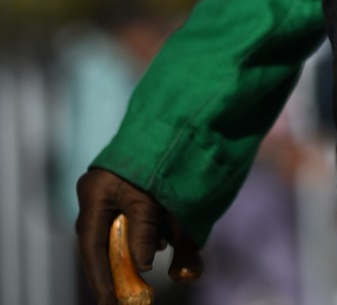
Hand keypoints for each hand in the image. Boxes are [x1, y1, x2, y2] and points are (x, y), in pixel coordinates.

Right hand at [76, 168, 202, 304]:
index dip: (100, 277)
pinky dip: (149, 232)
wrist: (170, 125)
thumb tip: (143, 267)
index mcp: (95, 196)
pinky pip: (134, 221)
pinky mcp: (128, 193)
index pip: (91, 246)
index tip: (109, 302)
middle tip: (133, 292)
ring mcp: (111, 196)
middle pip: (104, 243)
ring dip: (139, 246)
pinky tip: (167, 232)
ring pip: (122, 233)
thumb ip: (143, 231)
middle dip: (122, 265)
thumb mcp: (148, 196)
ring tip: (161, 246)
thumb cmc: (154, 156)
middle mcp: (97, 198)